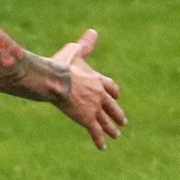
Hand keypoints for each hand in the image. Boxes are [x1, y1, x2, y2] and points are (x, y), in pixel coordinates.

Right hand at [52, 29, 125, 148]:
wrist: (56, 81)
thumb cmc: (61, 66)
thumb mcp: (74, 53)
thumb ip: (84, 45)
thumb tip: (93, 31)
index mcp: (96, 79)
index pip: (110, 87)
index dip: (113, 92)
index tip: (116, 96)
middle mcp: (99, 95)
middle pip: (112, 106)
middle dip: (117, 114)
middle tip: (122, 121)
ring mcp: (94, 108)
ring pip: (106, 121)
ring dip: (111, 129)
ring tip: (116, 135)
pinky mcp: (87, 119)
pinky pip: (95, 131)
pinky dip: (99, 140)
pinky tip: (103, 147)